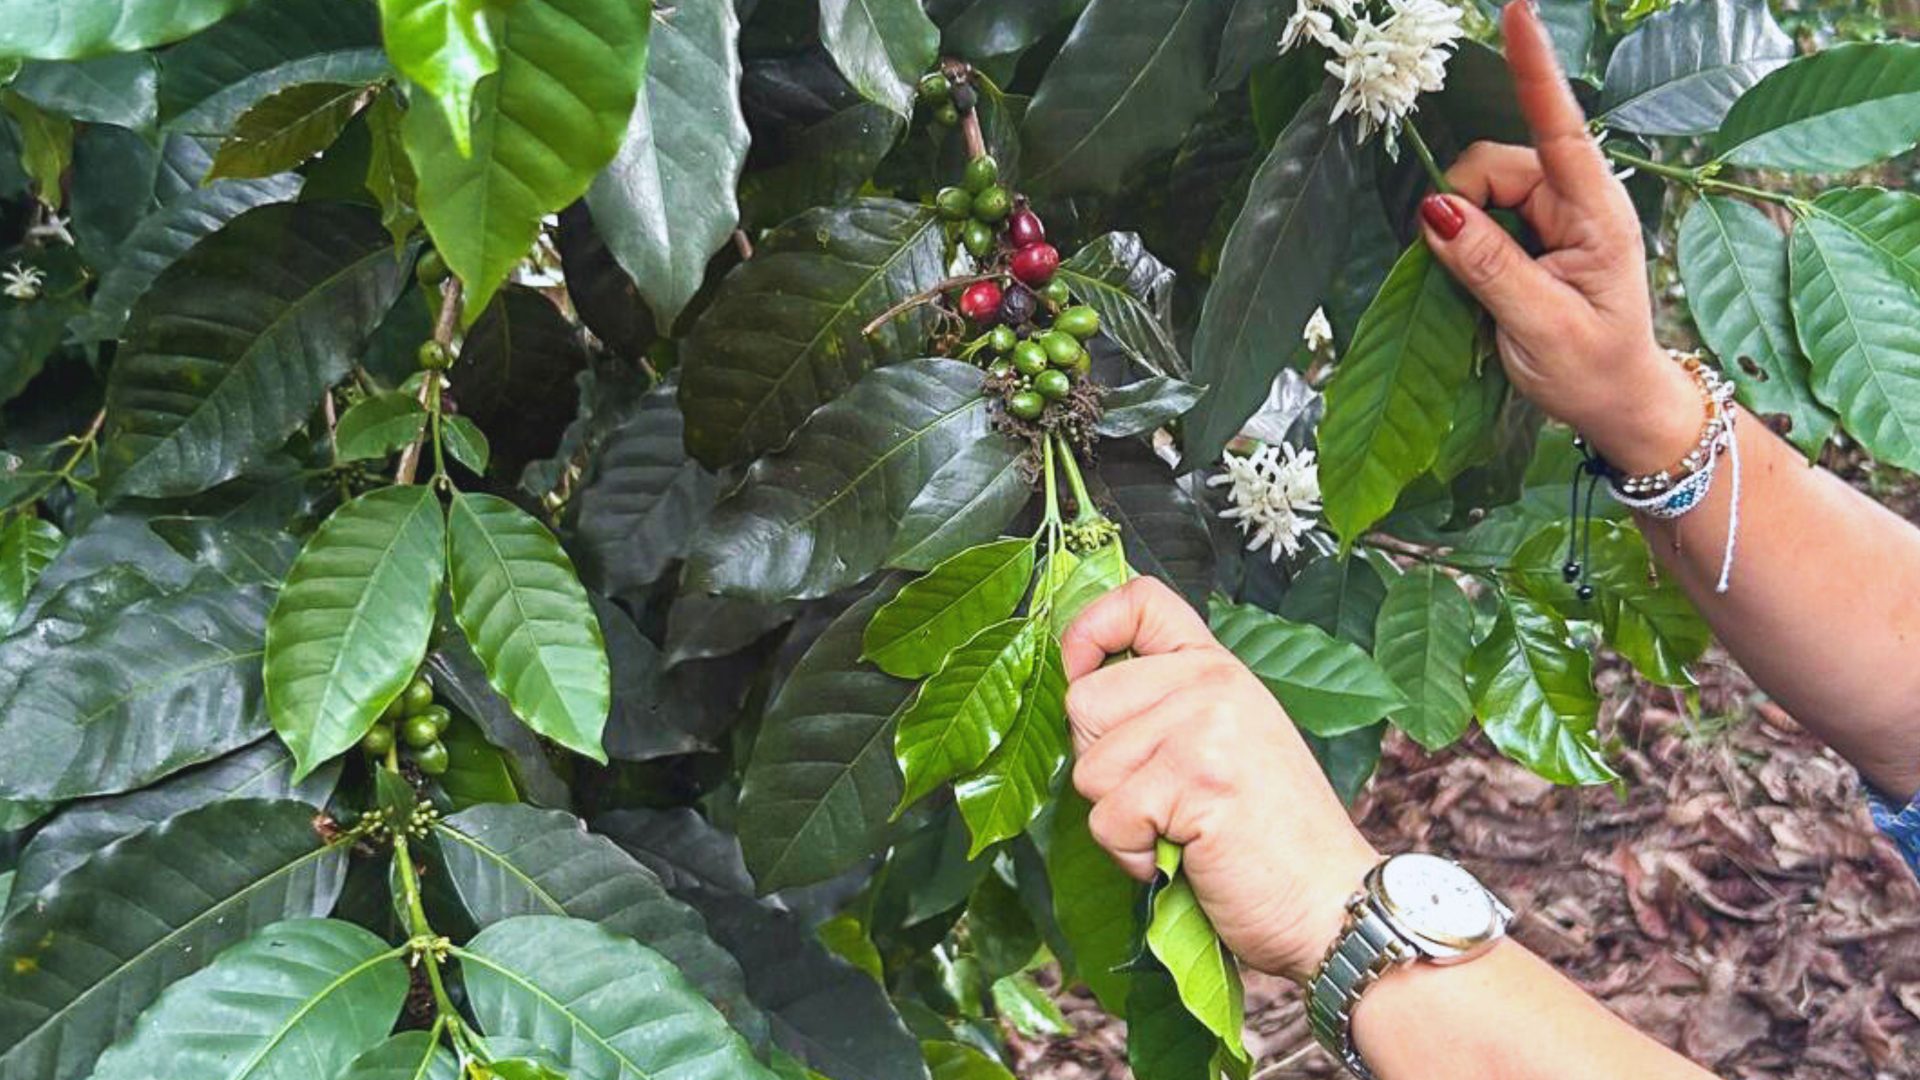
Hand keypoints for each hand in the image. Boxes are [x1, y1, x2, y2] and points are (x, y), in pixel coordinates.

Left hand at [1060, 577, 1379, 982]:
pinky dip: (1131, 855)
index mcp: (1216, 668)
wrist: (1330, 904)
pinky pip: (1107, 818)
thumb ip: (1167, 706)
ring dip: (1120, 819)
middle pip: (1084, 701)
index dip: (1087, 630)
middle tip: (1161, 799)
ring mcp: (1205, 726)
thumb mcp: (1226, 744)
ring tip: (1181, 831)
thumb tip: (1077, 689)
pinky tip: (1184, 857)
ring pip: (1089, 768)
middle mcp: (1212, 683)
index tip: (1080, 669)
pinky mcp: (1194, 779)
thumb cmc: (1270, 839)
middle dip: (1101, 766)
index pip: (1140, 600)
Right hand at [1419, 0, 1699, 475]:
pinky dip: (1466, 242)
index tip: (1519, 13)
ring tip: (1486, 294)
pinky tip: (1484, 284)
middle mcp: (1577, 202)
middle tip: (1461, 275)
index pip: (1561, 128)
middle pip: (1495, 165)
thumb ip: (1487, 265)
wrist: (1618, 406)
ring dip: (1463, 232)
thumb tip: (1436, 208)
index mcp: (1597, 214)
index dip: (1534, 70)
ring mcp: (1556, 216)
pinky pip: (1481, 217)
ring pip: (1481, 191)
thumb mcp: (1539, 326)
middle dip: (1462, 207)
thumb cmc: (1593, 371)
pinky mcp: (1535, 235)